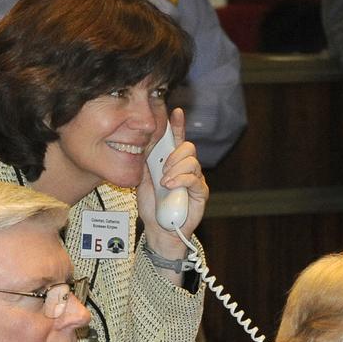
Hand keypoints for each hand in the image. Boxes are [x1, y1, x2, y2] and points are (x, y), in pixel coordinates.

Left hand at [137, 107, 208, 259]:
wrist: (158, 229)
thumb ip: (144, 162)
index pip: (176, 139)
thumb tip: (141, 143)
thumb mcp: (142, 180)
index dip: (177, 125)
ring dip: (176, 168)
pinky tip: (170, 185)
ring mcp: (195, 180)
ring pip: (192, 161)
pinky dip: (181, 179)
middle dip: (174, 153)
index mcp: (171, 162)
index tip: (175, 112)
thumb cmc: (152, 206)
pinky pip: (195, 179)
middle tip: (162, 167)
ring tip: (165, 181)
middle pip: (188, 147)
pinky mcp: (201, 193)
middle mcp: (186, 168)